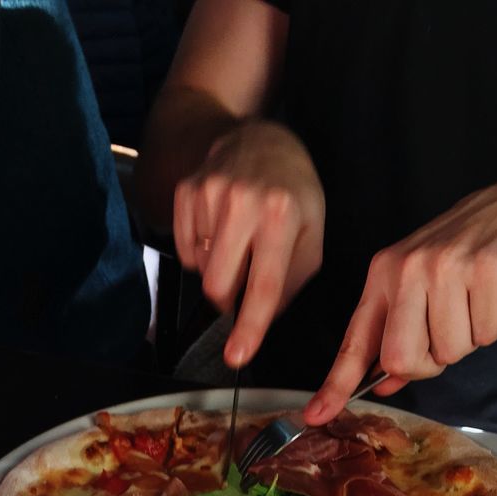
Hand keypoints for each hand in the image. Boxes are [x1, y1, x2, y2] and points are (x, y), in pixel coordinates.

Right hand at [174, 120, 324, 365]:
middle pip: (218, 285)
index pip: (263, 284)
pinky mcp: (187, 191)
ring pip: (200, 269)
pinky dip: (201, 251)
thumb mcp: (311, 233)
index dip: (250, 325)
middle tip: (243, 282)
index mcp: (281, 215)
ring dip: (218, 268)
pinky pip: (185, 250)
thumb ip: (292, 280)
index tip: (238, 355)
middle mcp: (242, 202)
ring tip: (237, 239)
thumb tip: (262, 316)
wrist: (260, 139)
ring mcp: (209, 193)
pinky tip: (220, 229)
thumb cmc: (291, 192)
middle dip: (228, 298)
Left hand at [305, 169, 496, 423]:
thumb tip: (383, 382)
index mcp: (384, 274)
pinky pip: (488, 333)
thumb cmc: (475, 253)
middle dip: (430, 361)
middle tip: (452, 327)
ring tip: (480, 298)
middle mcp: (408, 268)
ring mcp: (446, 266)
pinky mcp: (488, 268)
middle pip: (401, 359)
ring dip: (472, 336)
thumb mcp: (426, 286)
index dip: (336, 385)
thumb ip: (400, 333)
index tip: (316, 415)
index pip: (356, 342)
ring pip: (450, 351)